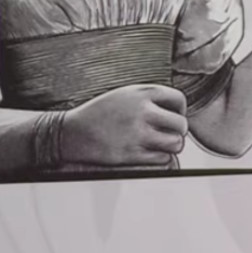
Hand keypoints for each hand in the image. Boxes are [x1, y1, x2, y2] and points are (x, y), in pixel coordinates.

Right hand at [60, 85, 188, 165]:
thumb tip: (178, 111)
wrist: (70, 132)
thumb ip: (151, 98)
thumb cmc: (100, 113)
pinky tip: (148, 152)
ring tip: (161, 144)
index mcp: (141, 93)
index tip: (173, 116)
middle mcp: (141, 111)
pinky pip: (162, 158)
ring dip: (171, 146)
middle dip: (178, 131)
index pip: (178, 99)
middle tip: (169, 134)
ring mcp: (136, 133)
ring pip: (176, 143)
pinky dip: (159, 158)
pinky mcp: (131, 154)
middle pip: (181, 124)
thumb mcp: (125, 94)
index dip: (180, 110)